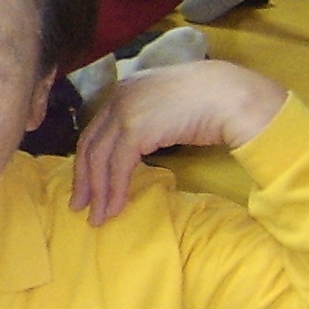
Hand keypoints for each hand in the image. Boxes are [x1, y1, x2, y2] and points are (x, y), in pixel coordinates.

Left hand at [70, 61, 291, 224]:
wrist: (228, 95)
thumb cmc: (208, 102)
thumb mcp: (166, 107)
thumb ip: (148, 121)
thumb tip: (137, 147)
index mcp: (124, 90)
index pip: (96, 130)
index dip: (88, 161)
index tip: (86, 185)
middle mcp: (118, 98)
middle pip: (90, 145)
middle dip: (83, 179)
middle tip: (79, 206)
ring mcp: (124, 112)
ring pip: (99, 159)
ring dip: (98, 192)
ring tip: (97, 217)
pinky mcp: (135, 129)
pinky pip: (117, 167)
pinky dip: (114, 191)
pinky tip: (115, 208)